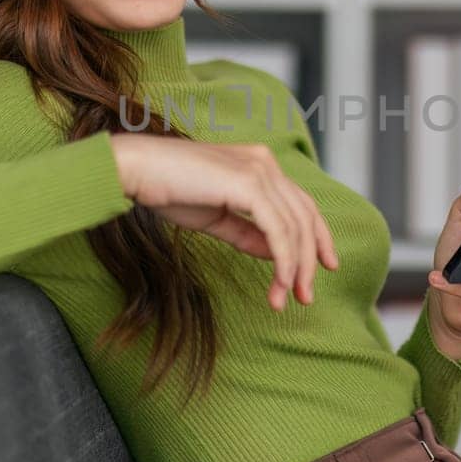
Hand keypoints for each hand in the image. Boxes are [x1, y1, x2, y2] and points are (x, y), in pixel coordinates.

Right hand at [108, 132, 338, 311]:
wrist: (136, 171)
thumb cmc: (168, 190)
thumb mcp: (217, 218)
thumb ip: (249, 233)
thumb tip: (276, 255)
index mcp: (259, 164)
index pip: (301, 203)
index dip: (317, 237)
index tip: (324, 267)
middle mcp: (265, 162)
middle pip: (305, 216)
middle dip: (310, 260)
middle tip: (306, 296)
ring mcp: (259, 170)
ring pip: (295, 226)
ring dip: (295, 268)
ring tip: (287, 299)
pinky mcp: (249, 184)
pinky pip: (278, 230)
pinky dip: (283, 260)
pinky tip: (279, 283)